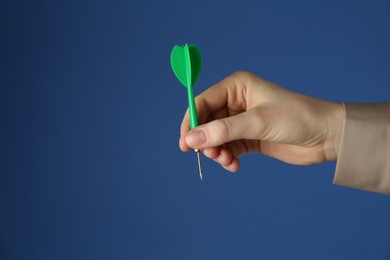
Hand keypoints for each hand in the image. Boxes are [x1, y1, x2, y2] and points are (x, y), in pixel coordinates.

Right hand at [179, 71, 344, 171]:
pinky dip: (227, 158)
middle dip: (205, 140)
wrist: (326, 136)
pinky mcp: (248, 137)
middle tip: (209, 155)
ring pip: (216, 137)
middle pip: (206, 121)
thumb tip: (191, 139)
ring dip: (216, 151)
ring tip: (226, 161)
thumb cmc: (296, 118)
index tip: (185, 143)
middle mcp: (236, 102)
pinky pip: (228, 148)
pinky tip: (233, 165)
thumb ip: (223, 131)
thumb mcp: (257, 123)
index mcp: (237, 87)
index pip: (203, 102)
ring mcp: (242, 121)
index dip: (191, 122)